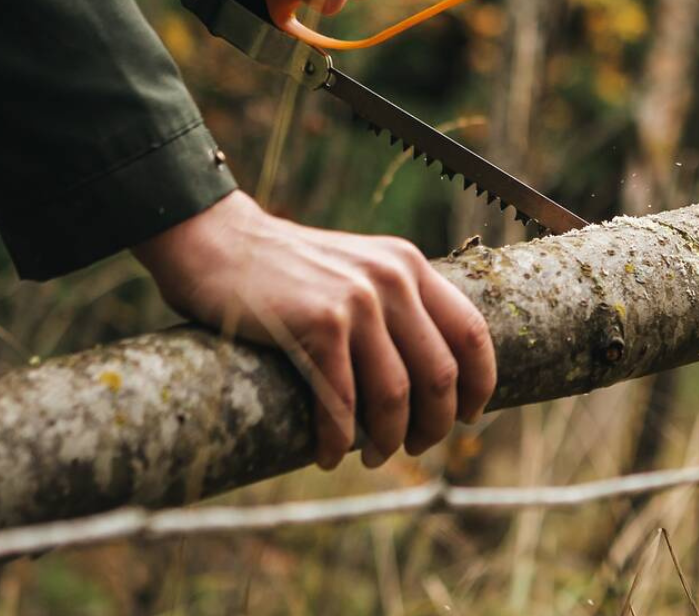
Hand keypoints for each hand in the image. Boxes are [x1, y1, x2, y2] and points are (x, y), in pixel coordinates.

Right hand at [133, 191, 494, 469]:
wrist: (218, 242)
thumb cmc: (286, 270)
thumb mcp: (357, 270)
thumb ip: (394, 304)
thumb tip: (433, 374)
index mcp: (409, 266)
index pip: (472, 332)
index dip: (479, 383)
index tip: (471, 416)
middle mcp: (392, 279)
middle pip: (440, 374)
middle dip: (434, 424)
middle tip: (415, 446)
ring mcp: (356, 300)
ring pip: (396, 395)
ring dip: (388, 440)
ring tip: (374, 457)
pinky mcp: (318, 323)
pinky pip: (342, 400)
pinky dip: (338, 439)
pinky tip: (330, 454)